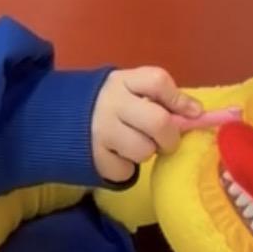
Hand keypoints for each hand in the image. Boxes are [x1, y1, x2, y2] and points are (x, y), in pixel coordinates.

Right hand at [90, 68, 202, 185]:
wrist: (55, 120)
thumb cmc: (106, 104)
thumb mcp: (126, 89)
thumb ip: (158, 97)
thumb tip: (197, 113)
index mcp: (121, 81)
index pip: (157, 81)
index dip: (179, 99)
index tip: (192, 112)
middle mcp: (111, 104)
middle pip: (158, 121)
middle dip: (170, 136)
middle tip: (165, 141)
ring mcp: (100, 131)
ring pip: (144, 150)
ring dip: (146, 152)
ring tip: (132, 144)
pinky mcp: (94, 158)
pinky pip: (126, 170)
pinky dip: (126, 167)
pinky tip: (115, 155)